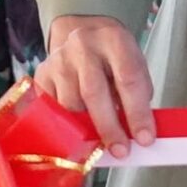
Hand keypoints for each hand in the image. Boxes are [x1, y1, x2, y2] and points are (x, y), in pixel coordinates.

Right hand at [35, 15, 154, 157]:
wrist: (84, 36)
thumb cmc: (114, 58)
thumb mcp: (134, 66)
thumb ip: (137, 96)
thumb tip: (137, 136)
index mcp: (114, 39)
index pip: (128, 78)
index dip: (137, 112)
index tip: (144, 138)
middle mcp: (83, 45)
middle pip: (93, 92)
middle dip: (109, 127)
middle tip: (120, 151)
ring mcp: (58, 59)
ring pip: (70, 104)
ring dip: (85, 128)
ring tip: (98, 139)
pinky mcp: (41, 73)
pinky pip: (52, 109)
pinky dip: (65, 126)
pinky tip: (76, 133)